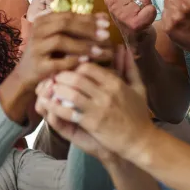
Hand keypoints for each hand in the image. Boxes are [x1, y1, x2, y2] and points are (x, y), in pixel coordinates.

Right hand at [0, 13, 113, 115]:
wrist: (25, 75)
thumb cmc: (48, 54)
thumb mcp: (60, 37)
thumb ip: (78, 27)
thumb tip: (103, 17)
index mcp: (43, 20)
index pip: (68, 15)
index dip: (88, 18)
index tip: (106, 23)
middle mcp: (37, 31)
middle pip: (64, 24)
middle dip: (87, 29)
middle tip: (106, 35)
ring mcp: (36, 48)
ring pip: (60, 41)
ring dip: (82, 45)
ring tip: (99, 50)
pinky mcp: (37, 65)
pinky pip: (56, 62)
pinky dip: (72, 61)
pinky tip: (86, 61)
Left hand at [36, 47, 153, 160]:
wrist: (140, 141)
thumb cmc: (139, 115)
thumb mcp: (138, 88)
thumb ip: (129, 67)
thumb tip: (123, 48)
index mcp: (115, 83)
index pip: (88, 67)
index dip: (74, 66)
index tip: (66, 69)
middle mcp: (106, 93)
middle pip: (76, 77)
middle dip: (61, 76)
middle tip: (52, 77)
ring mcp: (98, 109)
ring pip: (70, 93)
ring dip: (56, 90)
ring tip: (48, 89)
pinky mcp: (92, 123)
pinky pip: (68, 112)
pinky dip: (55, 107)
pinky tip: (48, 104)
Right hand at [104, 0, 156, 48]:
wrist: (137, 41)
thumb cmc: (132, 18)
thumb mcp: (123, 1)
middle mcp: (114, 8)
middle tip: (138, 9)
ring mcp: (124, 16)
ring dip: (147, 5)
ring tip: (142, 14)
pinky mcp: (135, 24)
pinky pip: (151, 8)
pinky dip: (152, 13)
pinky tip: (146, 20)